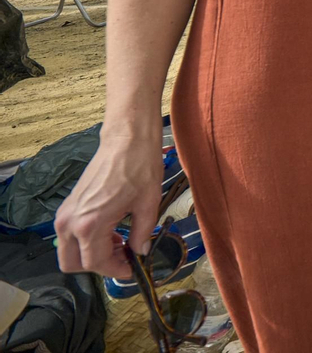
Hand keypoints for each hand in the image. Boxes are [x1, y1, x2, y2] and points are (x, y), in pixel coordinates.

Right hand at [54, 134, 164, 278]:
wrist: (125, 140)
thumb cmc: (139, 168)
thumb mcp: (147, 206)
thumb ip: (142, 235)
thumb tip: (141, 253)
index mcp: (90, 225)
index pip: (96, 263)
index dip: (116, 270)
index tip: (133, 268)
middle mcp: (70, 223)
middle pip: (72, 264)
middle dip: (98, 266)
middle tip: (124, 258)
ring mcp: (65, 214)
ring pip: (69, 252)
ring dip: (91, 254)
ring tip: (122, 243)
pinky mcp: (68, 206)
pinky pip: (71, 236)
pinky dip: (87, 242)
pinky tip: (112, 231)